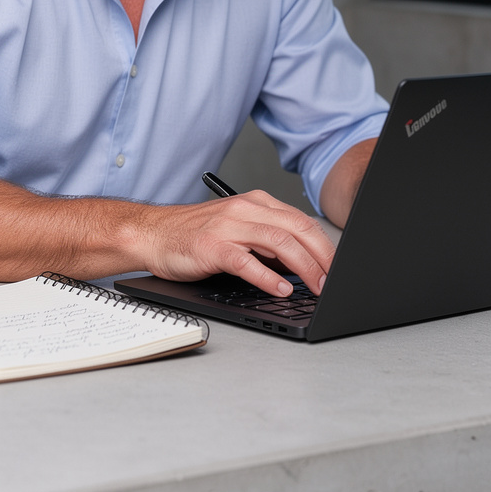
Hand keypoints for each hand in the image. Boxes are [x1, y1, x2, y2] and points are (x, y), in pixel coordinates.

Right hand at [138, 190, 335, 296]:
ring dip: (304, 267)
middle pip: (297, 229)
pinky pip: (246, 261)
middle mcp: (245, 209)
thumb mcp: (237, 228)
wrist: (153, 233)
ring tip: (317, 286)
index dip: (325, 245)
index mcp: (255, 202)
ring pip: (278, 242)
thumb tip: (302, 263)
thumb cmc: (194, 234)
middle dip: (322, 256)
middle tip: (335, 280)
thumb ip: (266, 240)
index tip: (338, 267)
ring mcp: (228, 226)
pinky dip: (268, 276)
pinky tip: (281, 289)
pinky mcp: (212, 246)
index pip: (301, 220)